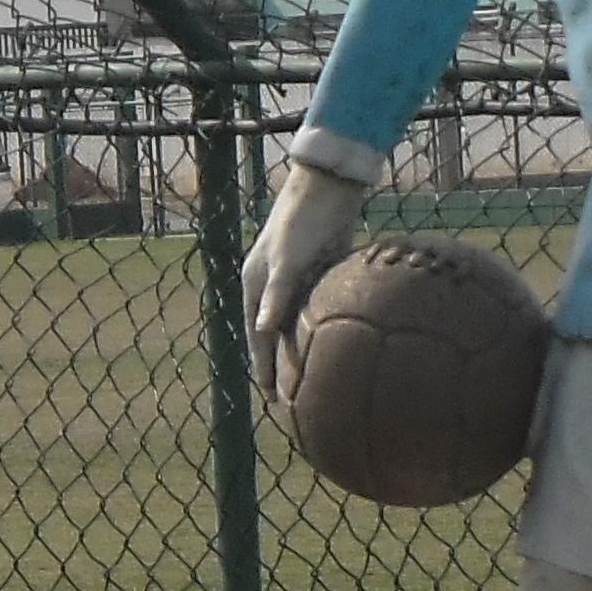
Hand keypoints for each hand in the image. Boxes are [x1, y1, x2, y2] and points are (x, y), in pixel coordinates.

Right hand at [241, 159, 370, 389]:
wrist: (328, 188)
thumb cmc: (303, 222)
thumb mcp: (287, 260)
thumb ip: (277, 296)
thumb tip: (265, 332)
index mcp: (255, 285)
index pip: (257, 336)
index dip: (263, 367)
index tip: (272, 399)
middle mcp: (271, 287)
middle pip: (274, 335)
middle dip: (281, 367)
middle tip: (293, 402)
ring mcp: (295, 282)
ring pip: (296, 326)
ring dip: (302, 352)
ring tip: (314, 384)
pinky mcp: (319, 275)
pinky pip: (316, 313)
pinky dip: (320, 333)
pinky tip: (336, 351)